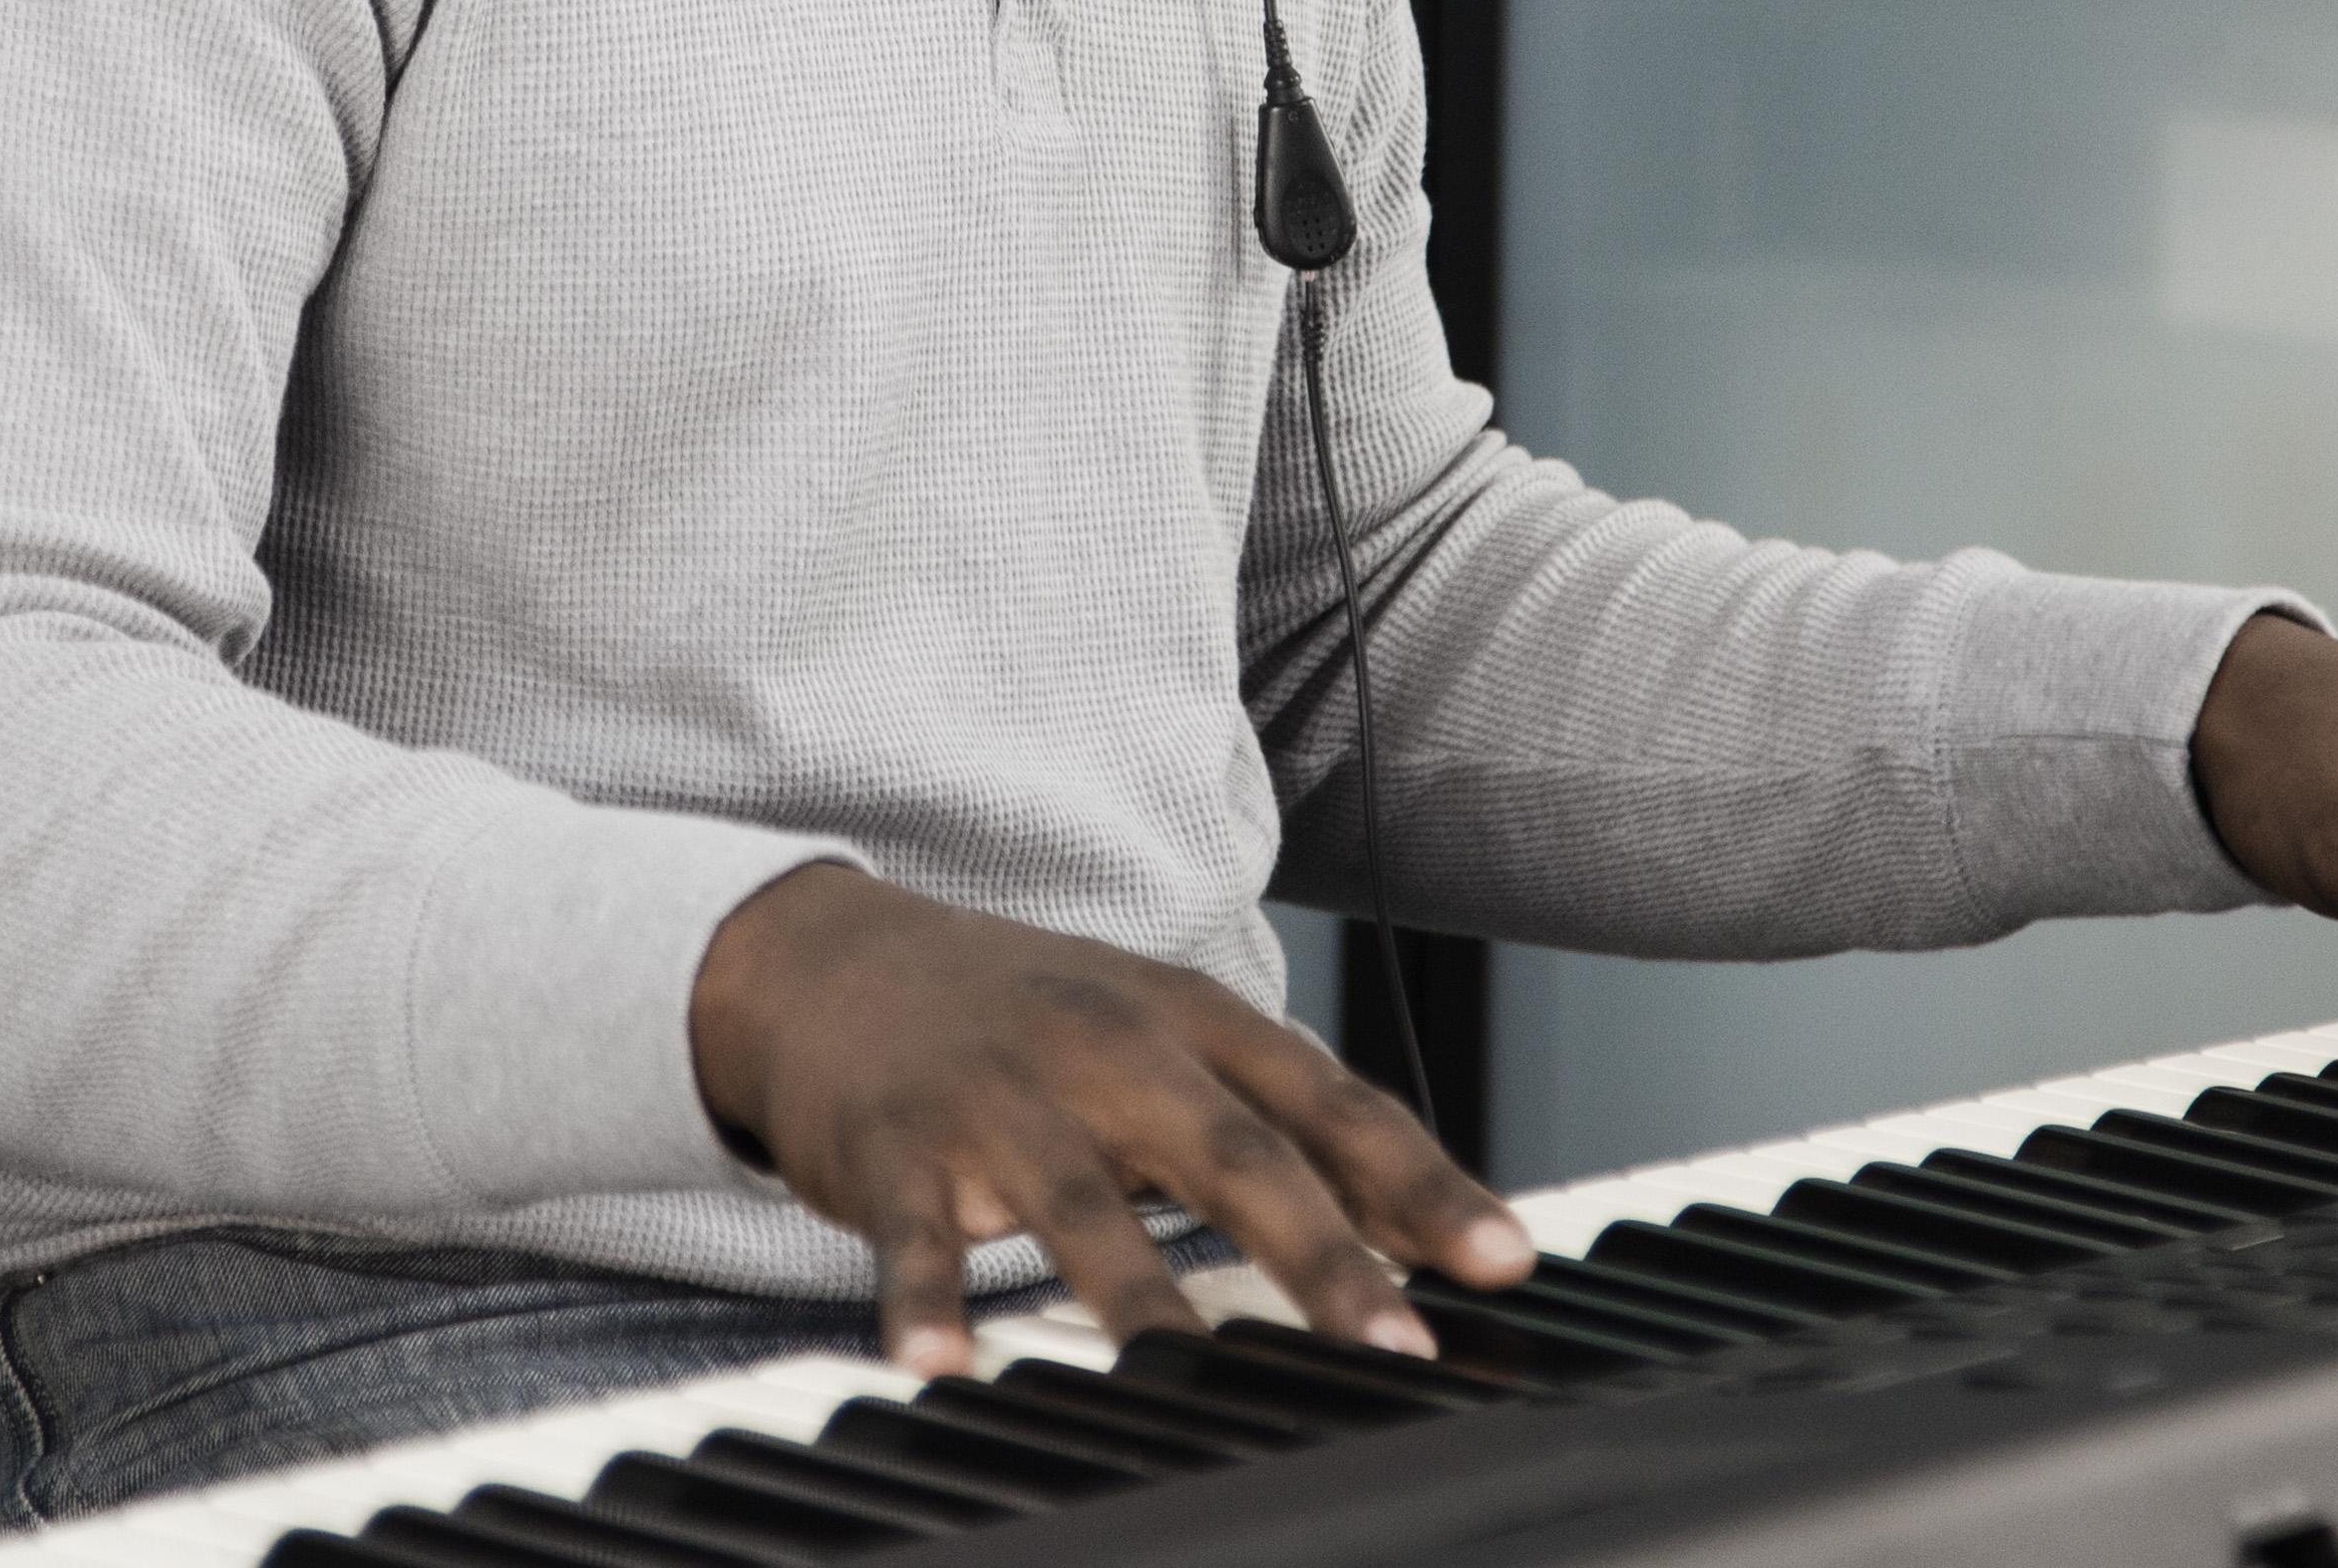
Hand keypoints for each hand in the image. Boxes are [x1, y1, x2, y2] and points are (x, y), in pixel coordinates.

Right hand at [688, 863, 1532, 1371]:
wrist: (833, 958)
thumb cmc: (1027, 1017)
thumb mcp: (1161, 1038)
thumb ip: (1282, 1124)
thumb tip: (1425, 1225)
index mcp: (1187, 1020)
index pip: (1328, 1100)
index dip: (1422, 1180)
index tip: (1504, 1258)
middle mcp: (1107, 1046)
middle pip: (1229, 1152)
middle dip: (1319, 1252)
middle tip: (1396, 1342)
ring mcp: (1000, 1095)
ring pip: (1081, 1202)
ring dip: (1138, 1296)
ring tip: (1190, 1378)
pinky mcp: (899, 1145)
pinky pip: (918, 1235)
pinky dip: (929, 1302)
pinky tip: (944, 1363)